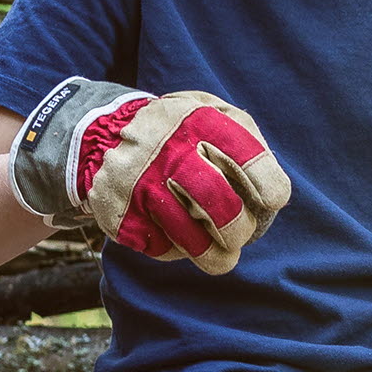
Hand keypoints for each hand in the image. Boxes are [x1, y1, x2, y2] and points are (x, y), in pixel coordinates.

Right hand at [12, 78, 290, 273]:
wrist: (99, 134)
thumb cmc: (176, 132)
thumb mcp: (208, 112)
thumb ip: (244, 138)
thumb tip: (272, 192)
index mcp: (197, 120)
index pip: (249, 160)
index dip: (269, 189)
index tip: (271, 202)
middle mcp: (166, 150)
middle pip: (221, 205)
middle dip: (240, 229)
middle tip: (242, 234)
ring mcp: (138, 183)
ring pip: (189, 236)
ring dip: (214, 256)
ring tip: (223, 259)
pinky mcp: (119, 214)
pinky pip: (159, 246)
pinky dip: (177, 250)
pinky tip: (180, 240)